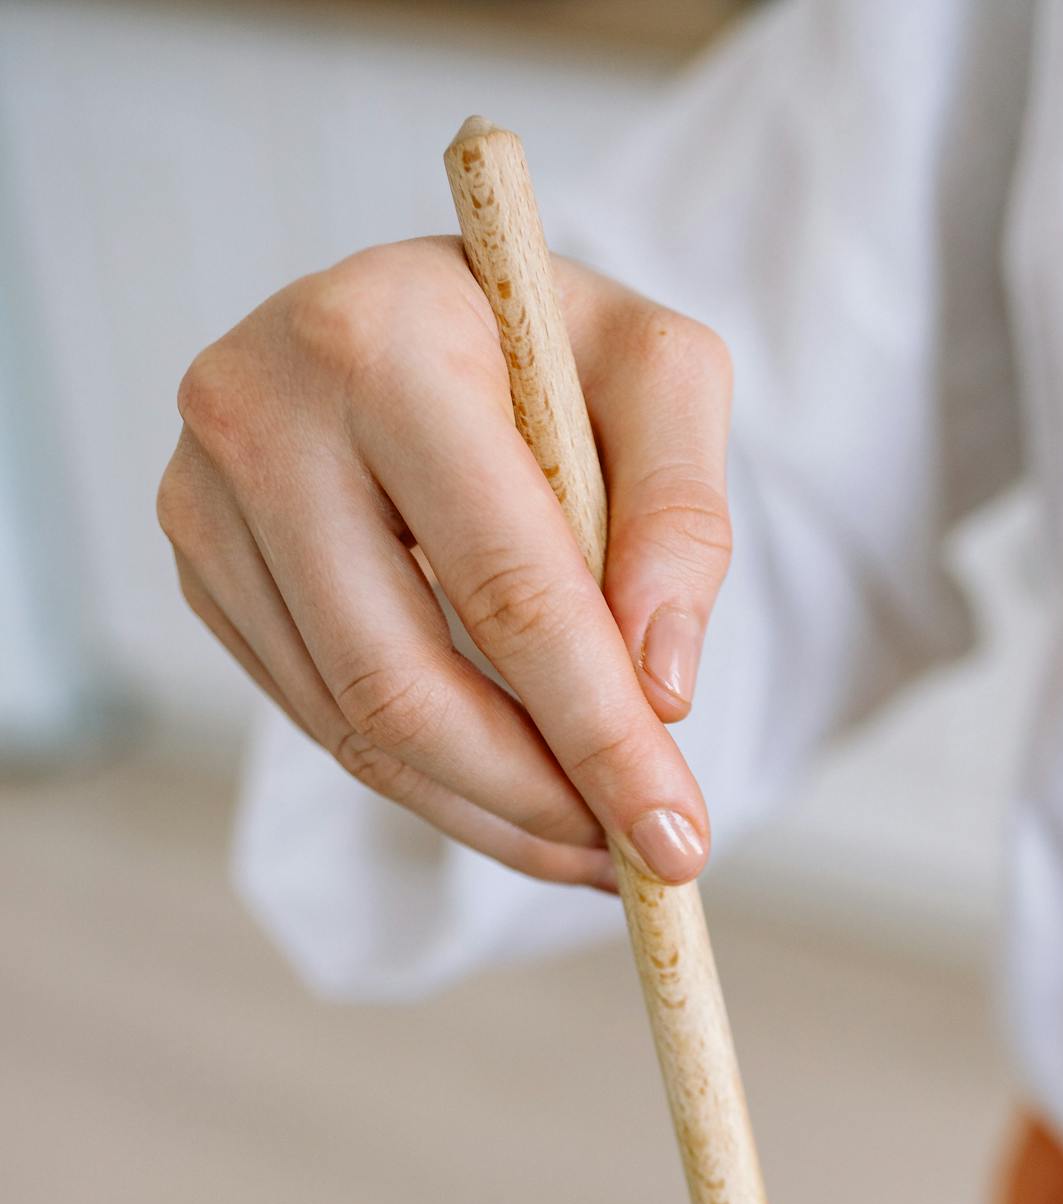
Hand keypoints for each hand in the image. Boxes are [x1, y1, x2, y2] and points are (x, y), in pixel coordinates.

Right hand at [158, 238, 731, 887]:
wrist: (423, 311)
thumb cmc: (554, 342)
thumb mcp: (662, 374)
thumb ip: (682, 517)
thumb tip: (659, 690)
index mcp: (376, 344)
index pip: (506, 589)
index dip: (600, 733)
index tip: (677, 835)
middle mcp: (258, 417)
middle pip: (404, 684)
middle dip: (535, 796)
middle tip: (637, 859)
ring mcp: (206, 501)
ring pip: (357, 727)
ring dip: (489, 814)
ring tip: (596, 846)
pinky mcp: (204, 569)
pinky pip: (326, 721)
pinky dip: (435, 786)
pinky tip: (521, 802)